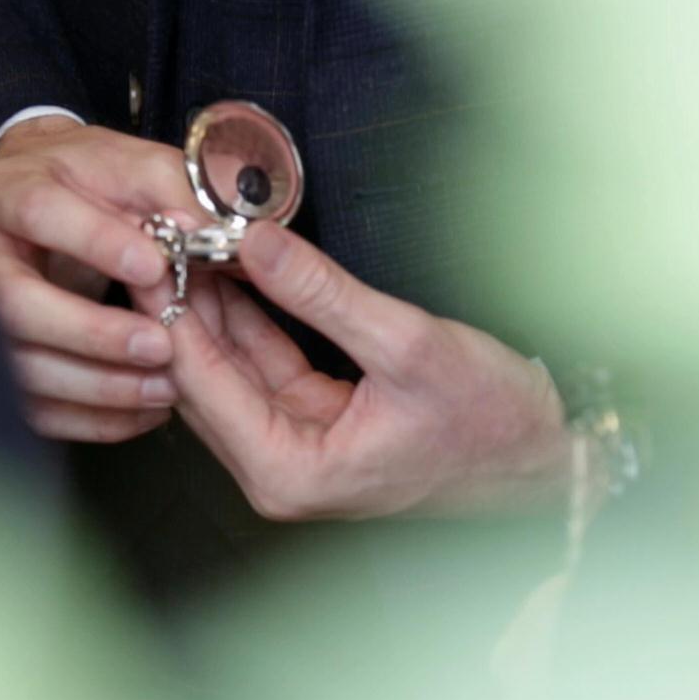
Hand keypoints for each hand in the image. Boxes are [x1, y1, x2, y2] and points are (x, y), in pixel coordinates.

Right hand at [0, 115, 196, 441]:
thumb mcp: (130, 165)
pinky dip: (95, 420)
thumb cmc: (85, 186)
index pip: (41, 214)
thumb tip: (207, 231)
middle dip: (92, 333)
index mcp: (11, 193)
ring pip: (24, 369)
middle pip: (17, 306)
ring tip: (168, 388)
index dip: (96, 242)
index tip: (154, 266)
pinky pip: (37, 410)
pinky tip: (147, 412)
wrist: (31, 208)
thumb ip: (172, 189)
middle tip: (162, 345)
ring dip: (101, 387)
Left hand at [147, 223, 571, 519]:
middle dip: (183, 301)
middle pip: (200, 377)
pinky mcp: (310, 428)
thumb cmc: (491, 421)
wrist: (545, 458)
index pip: (200, 379)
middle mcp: (276, 472)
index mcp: (288, 469)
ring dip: (213, 304)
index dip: (171, 304)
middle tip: (164, 227)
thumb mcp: (406, 343)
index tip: (153, 241)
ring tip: (191, 235)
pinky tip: (235, 267)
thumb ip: (321, 292)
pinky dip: (249, 318)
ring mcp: (291, 452)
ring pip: (227, 368)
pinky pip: (261, 367)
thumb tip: (252, 241)